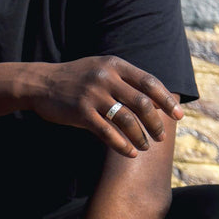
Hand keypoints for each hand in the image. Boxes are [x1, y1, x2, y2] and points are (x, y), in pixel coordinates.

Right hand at [29, 55, 182, 156]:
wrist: (40, 83)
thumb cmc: (74, 79)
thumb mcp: (99, 69)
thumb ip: (123, 80)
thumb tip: (154, 99)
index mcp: (114, 65)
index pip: (149, 82)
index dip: (167, 100)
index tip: (179, 115)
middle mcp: (105, 78)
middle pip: (142, 103)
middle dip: (156, 122)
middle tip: (161, 137)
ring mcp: (93, 95)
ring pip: (126, 119)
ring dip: (140, 136)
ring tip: (145, 147)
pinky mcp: (80, 112)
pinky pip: (106, 132)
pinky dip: (121, 144)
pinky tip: (129, 152)